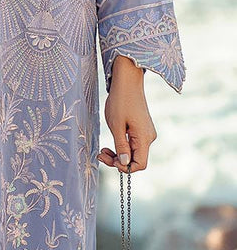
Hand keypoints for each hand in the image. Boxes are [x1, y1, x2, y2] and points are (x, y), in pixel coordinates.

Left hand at [98, 56, 156, 171]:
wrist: (127, 82)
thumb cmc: (120, 101)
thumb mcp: (116, 126)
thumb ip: (121, 146)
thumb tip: (124, 164)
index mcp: (144, 138)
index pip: (140, 164)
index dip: (125, 167)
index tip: (110, 160)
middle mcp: (148, 137)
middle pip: (136, 159)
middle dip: (118, 160)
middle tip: (100, 155)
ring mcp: (145, 133)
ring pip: (133, 152)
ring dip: (118, 153)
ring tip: (102, 150)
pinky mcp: (141, 129)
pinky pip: (132, 143)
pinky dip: (121, 145)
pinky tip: (110, 142)